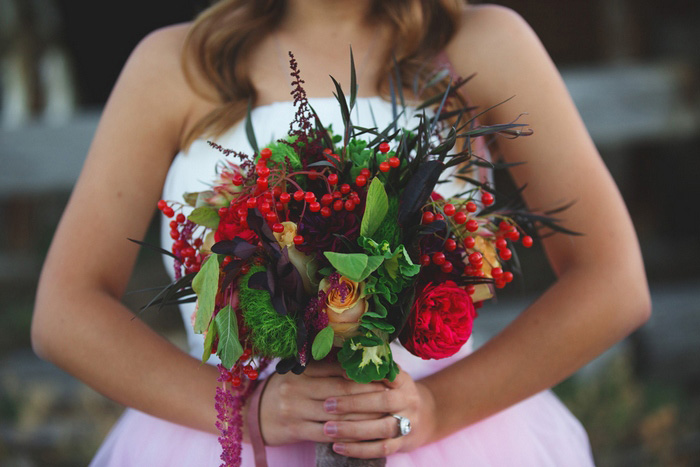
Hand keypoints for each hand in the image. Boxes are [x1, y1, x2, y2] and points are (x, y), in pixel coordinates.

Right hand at [259, 360, 385, 445]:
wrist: (255, 414)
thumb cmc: (286, 389)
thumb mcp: (300, 373)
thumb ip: (324, 365)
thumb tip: (358, 356)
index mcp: (301, 369)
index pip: (337, 368)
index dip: (362, 372)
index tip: (383, 374)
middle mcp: (296, 387)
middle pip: (340, 390)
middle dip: (368, 394)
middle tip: (390, 395)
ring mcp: (295, 409)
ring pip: (337, 413)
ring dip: (362, 416)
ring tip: (383, 415)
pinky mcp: (295, 430)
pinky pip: (327, 433)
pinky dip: (346, 434)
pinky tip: (363, 434)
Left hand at [320, 366, 437, 458]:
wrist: (426, 416)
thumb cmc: (398, 392)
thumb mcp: (393, 377)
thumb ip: (374, 371)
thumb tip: (343, 362)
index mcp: (403, 382)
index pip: (388, 375)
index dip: (367, 375)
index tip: (342, 374)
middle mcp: (408, 401)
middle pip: (383, 402)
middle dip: (353, 403)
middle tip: (327, 404)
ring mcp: (408, 424)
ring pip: (381, 429)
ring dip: (353, 430)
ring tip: (328, 429)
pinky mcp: (402, 443)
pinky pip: (380, 449)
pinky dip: (358, 450)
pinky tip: (337, 447)